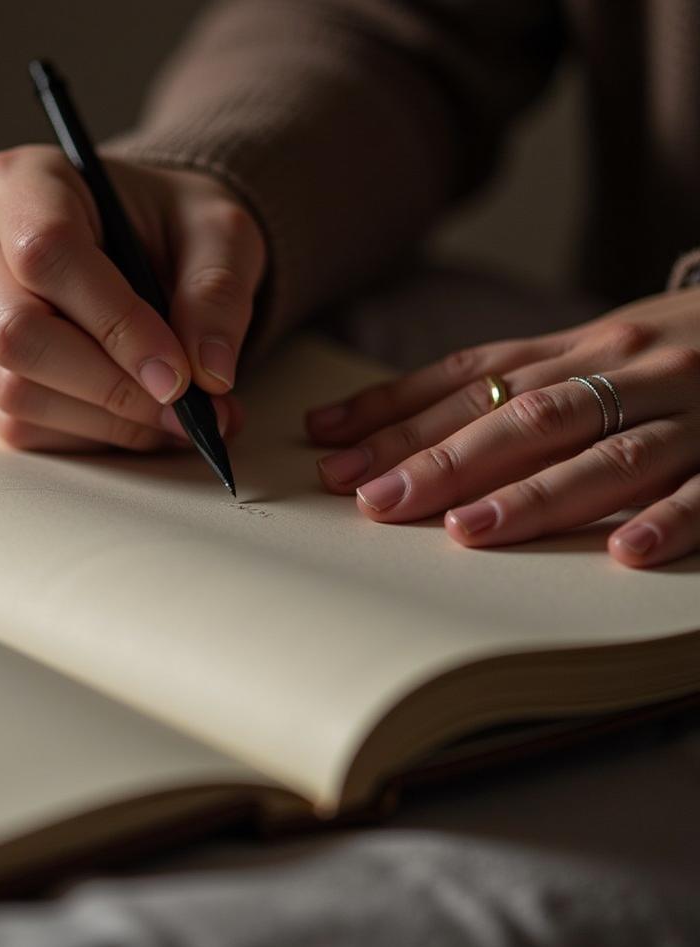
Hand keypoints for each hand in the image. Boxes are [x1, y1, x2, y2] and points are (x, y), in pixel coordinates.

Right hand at [0, 145, 264, 451]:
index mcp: (25, 183)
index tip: (178, 373)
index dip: (115, 323)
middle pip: (17, 333)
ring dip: (105, 421)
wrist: (152, 247)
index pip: (47, 254)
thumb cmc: (176, 227)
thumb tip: (209, 373)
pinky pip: (18, 425)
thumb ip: (218, 295)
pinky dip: (87, 438)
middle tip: (184, 409)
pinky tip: (139, 424)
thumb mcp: (221, 235)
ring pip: (15, 390)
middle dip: (110, 387)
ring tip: (178, 420)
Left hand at [307, 288, 699, 567]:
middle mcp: (625, 372)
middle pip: (523, 418)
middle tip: (374, 500)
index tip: (329, 447)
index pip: (471, 381)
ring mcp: (688, 414)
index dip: (397, 413)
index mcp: (579, 349)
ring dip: (532, 495)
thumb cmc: (671, 345)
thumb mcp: (591, 347)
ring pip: (603, 455)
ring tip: (464, 530)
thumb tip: (396, 423)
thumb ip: (507, 382)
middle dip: (443, 459)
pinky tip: (622, 554)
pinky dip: (669, 520)